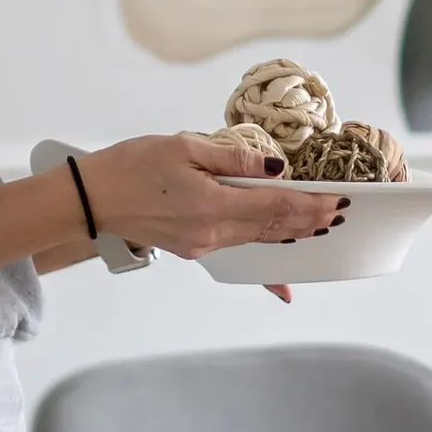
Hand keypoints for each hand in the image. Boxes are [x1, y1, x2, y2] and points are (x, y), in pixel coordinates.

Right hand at [78, 131, 343, 258]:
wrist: (92, 199)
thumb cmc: (132, 165)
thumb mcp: (185, 147)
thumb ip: (235, 160)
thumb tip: (276, 168)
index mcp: (213, 205)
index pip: (276, 207)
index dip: (310, 205)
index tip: (337, 201)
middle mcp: (212, 232)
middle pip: (273, 228)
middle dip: (309, 221)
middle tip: (339, 213)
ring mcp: (203, 245)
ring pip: (258, 240)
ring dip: (291, 233)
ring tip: (319, 226)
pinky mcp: (194, 248)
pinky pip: (239, 250)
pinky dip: (264, 256)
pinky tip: (281, 284)